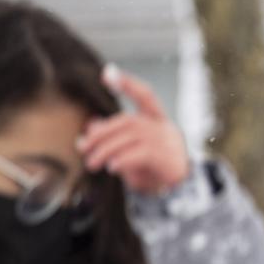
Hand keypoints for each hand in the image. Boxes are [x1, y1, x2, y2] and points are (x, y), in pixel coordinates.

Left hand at [78, 64, 188, 194]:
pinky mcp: (166, 158)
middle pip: (127, 121)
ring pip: (130, 138)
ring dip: (106, 150)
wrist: (181, 190)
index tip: (107, 73)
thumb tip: (90, 126)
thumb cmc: (154, 167)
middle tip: (83, 148)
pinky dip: (122, 160)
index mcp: (158, 119)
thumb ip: (114, 137)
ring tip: (92, 164)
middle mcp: (163, 127)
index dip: (128, 84)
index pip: (145, 95)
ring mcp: (166, 142)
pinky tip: (112, 168)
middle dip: (101, 134)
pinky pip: (139, 154)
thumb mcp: (132, 150)